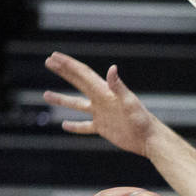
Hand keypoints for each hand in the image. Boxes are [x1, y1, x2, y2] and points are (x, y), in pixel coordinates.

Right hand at [43, 52, 158, 156]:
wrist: (149, 139)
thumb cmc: (142, 120)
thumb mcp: (130, 102)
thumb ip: (119, 86)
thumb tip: (112, 68)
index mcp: (105, 92)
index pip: (83, 74)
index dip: (68, 64)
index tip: (54, 56)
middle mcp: (101, 100)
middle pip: (78, 83)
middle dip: (63, 72)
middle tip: (48, 62)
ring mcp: (101, 114)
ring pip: (77, 105)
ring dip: (62, 99)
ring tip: (46, 94)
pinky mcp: (103, 128)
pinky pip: (85, 126)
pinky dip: (75, 126)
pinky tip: (65, 125)